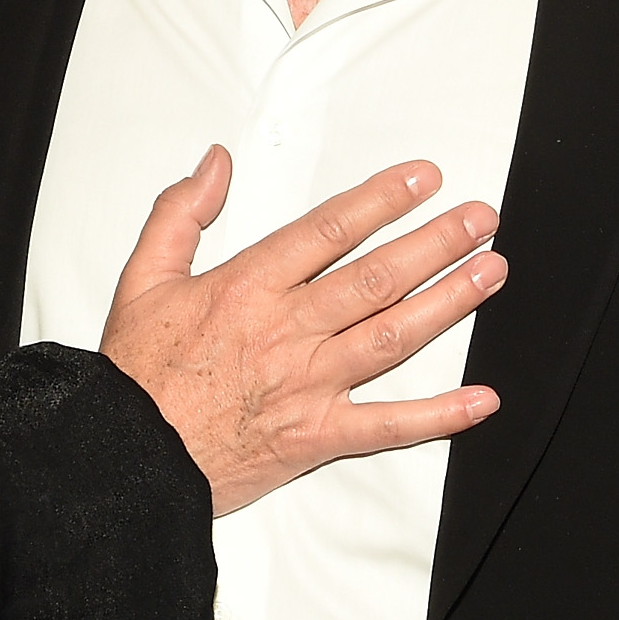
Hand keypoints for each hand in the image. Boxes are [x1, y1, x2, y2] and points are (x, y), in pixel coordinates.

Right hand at [101, 150, 502, 516]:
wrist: (127, 456)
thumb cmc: (137, 374)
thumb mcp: (142, 277)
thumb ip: (181, 213)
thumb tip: (216, 163)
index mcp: (248, 287)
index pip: (330, 230)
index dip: (382, 200)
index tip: (424, 179)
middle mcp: (287, 332)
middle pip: (377, 276)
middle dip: (436, 242)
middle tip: (481, 218)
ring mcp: (308, 386)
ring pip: (393, 336)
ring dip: (449, 302)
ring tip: (492, 273)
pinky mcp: (317, 437)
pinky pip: (389, 426)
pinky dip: (439, 415)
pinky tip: (481, 400)